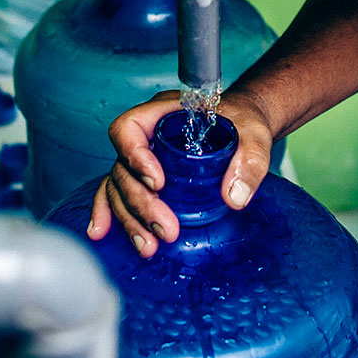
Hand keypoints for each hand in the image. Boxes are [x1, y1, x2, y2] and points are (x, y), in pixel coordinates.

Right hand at [87, 89, 276, 256]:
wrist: (243, 128)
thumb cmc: (243, 123)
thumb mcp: (254, 135)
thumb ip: (250, 161)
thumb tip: (234, 198)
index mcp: (164, 112)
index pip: (130, 128)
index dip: (135, 156)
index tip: (158, 184)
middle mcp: (146, 133)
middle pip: (123, 167)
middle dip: (140, 202)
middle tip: (166, 229)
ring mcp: (142, 156)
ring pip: (118, 186)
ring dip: (129, 218)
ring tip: (149, 246)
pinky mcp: (144, 177)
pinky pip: (116, 192)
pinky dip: (108, 212)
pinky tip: (102, 233)